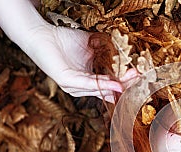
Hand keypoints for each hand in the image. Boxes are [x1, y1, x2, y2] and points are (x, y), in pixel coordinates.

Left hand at [0, 0, 137, 102]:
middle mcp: (81, 87)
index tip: (140, 77)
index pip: (109, 85)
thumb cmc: (62, 39)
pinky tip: (116, 84)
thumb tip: (124, 50)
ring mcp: (73, 86)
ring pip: (100, 88)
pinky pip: (87, 83)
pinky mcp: (66, 80)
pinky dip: (103, 84)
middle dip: (126, 85)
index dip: (125, 82)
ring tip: (133, 80)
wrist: (39, 34)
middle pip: (108, 90)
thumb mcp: (90, 46)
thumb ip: (105, 50)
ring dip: (119, 85)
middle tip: (141, 79)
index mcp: (87, 81)